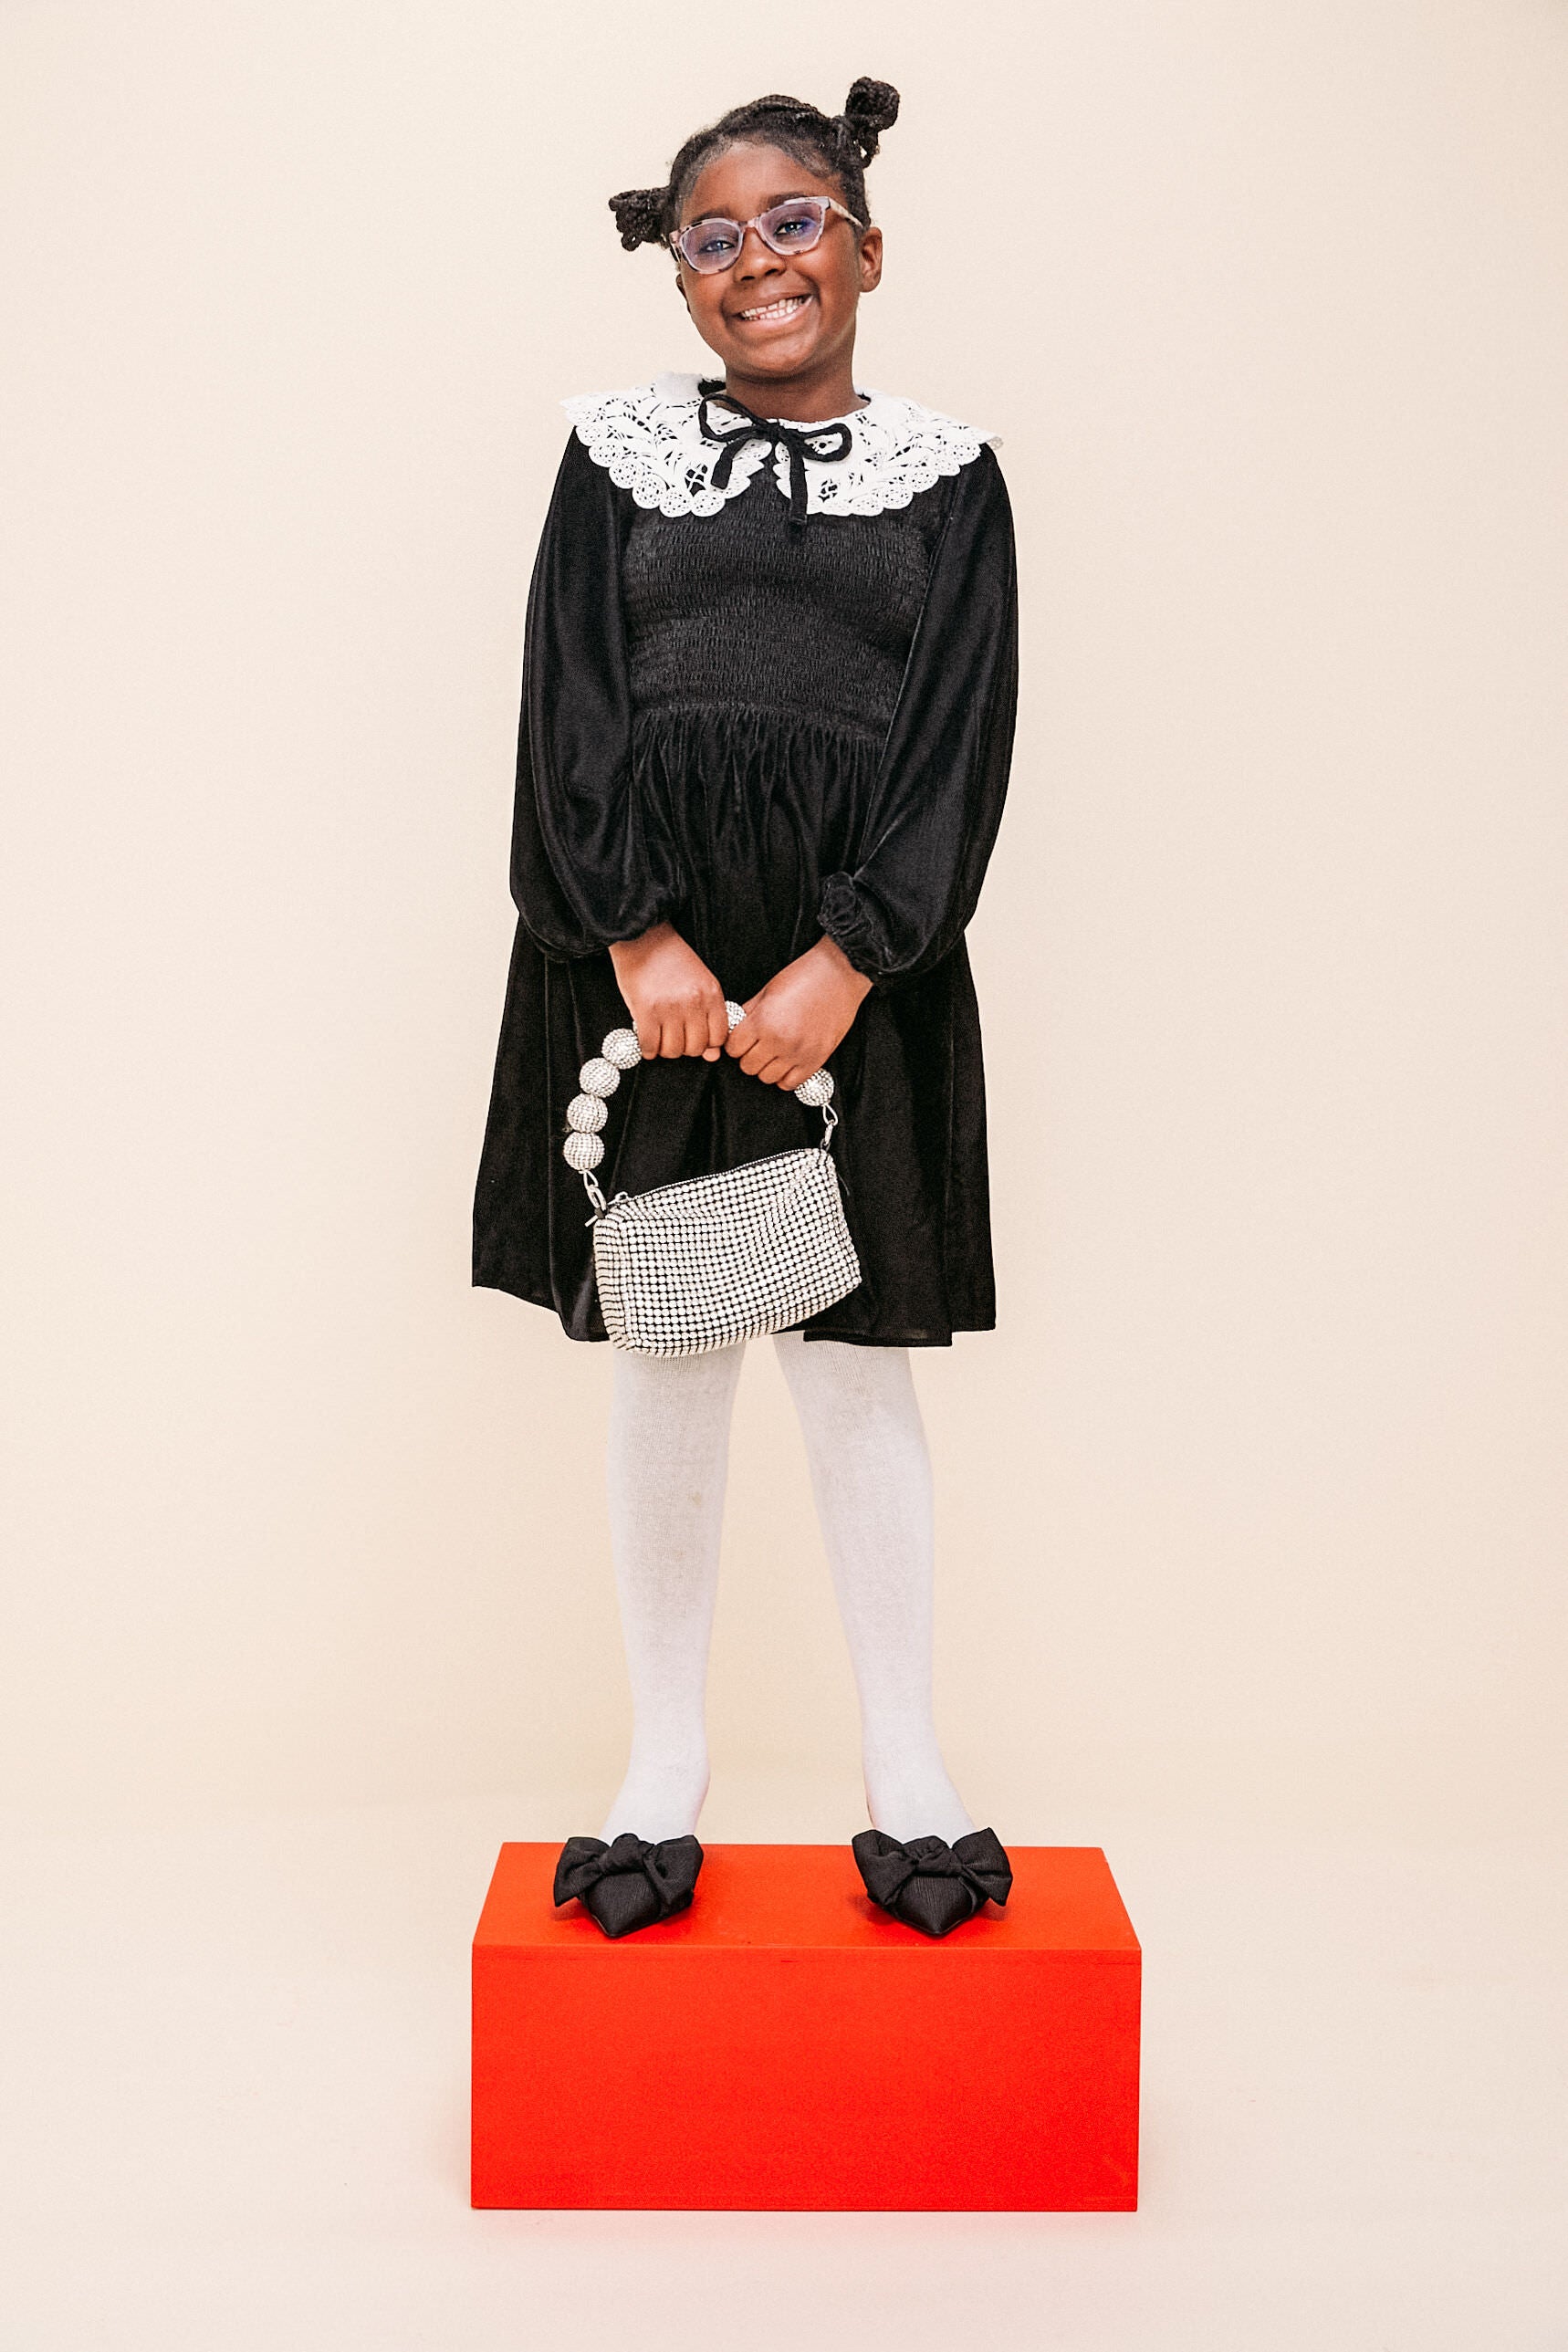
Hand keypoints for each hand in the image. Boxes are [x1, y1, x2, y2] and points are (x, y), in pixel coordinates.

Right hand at [607, 922, 728, 1059]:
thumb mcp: (699, 983)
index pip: (718, 1038)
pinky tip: (647, 1043)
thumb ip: (708, 1017)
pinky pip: (650, 1045)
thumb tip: (712, 1055)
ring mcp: (670, 1008)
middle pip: (696, 1048)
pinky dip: (648, 1050)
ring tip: (660, 1039)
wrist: (643, 937)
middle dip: (684, 1048)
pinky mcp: (646, 1011)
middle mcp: (694, 1003)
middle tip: (674, 1039)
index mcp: (711, 994)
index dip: (706, 1044)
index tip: (694, 1037)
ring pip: (673, 1050)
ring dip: (665, 1050)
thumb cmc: (672, 959)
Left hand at [726, 936, 871, 1089]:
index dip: (735, 1043)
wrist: (839, 974)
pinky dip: (785, 1076)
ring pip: (766, 1078)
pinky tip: (787, 1062)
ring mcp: (798, 1053)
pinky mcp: (816, 1060)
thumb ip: (749, 1013)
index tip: (742, 1039)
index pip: (733, 1049)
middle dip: (749, 1056)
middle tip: (758, 1045)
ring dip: (767, 1067)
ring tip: (774, 1053)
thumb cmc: (805, 976)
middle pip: (747, 1066)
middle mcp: (779, 1041)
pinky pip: (790, 1083)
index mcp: (763, 1022)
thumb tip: (736, 1029)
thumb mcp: (767, 990)